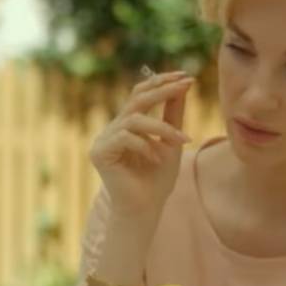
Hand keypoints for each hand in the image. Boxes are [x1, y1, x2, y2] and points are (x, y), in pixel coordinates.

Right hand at [89, 69, 192, 229]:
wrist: (145, 209)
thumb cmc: (158, 179)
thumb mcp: (171, 141)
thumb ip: (172, 114)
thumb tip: (182, 85)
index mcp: (126, 124)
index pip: (140, 94)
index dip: (161, 82)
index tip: (186, 77)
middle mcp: (112, 129)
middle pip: (136, 99)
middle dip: (162, 90)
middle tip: (185, 85)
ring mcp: (103, 140)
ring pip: (134, 119)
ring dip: (161, 127)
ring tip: (180, 141)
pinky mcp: (99, 153)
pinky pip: (124, 137)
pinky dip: (145, 145)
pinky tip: (156, 159)